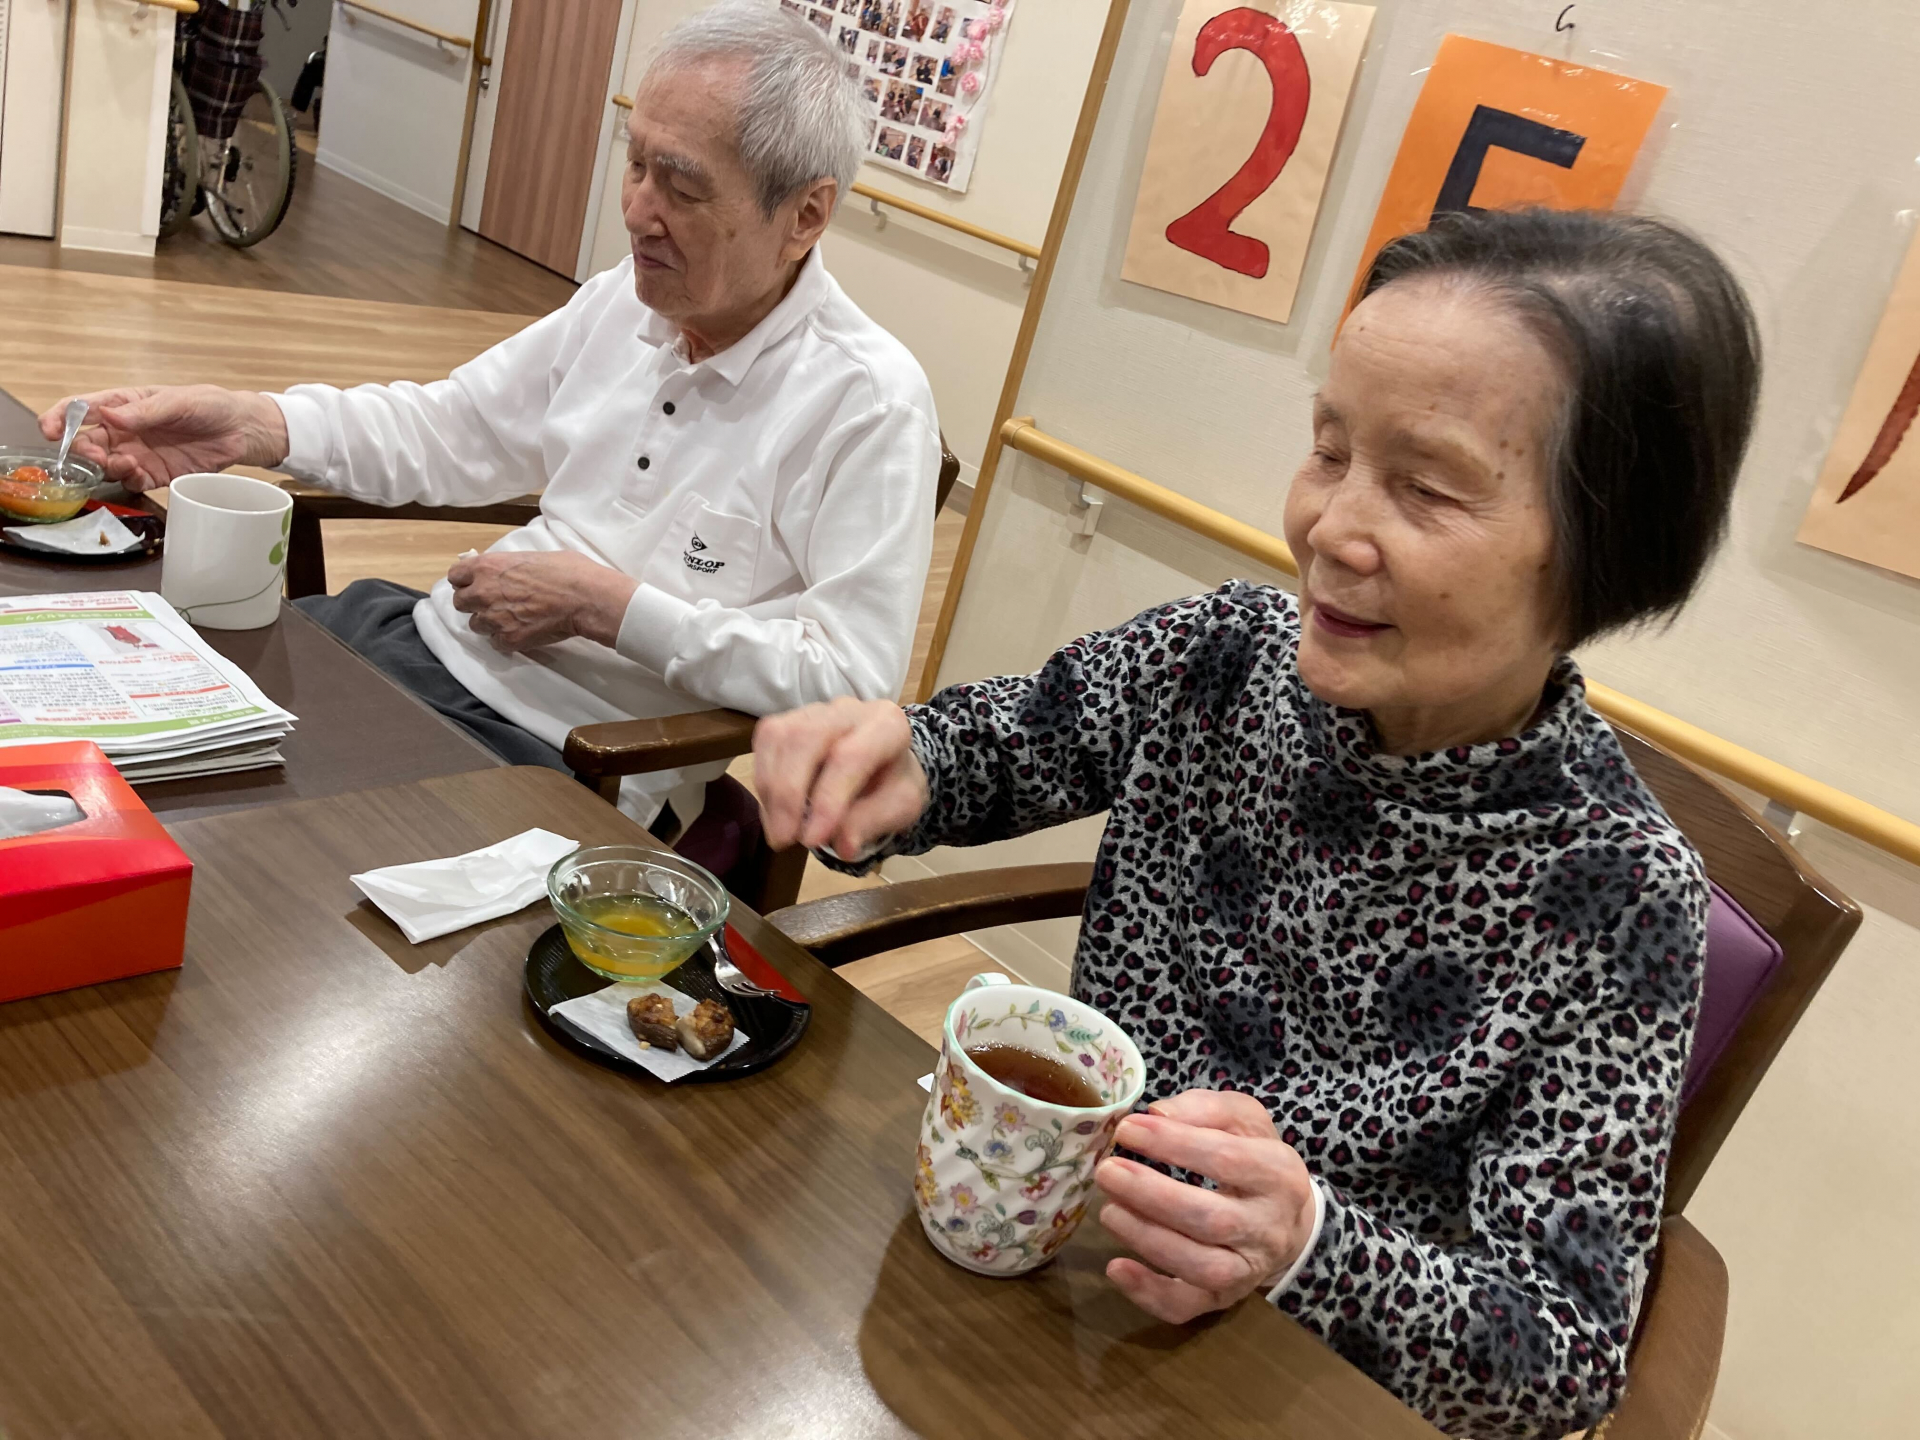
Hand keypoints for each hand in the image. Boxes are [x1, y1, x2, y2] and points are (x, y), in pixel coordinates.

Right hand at [37, 385, 289, 491]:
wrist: (242, 430)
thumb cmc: (211, 406)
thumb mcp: (180, 401)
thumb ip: (146, 411)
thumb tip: (110, 414)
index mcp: (125, 405)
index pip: (83, 408)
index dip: (61, 417)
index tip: (49, 429)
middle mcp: (126, 430)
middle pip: (89, 442)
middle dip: (83, 450)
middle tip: (94, 454)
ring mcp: (139, 453)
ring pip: (106, 465)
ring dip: (105, 467)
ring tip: (123, 462)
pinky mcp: (156, 474)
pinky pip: (132, 482)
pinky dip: (128, 480)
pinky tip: (137, 473)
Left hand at [447, 550, 636, 652]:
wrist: (585, 598)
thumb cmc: (567, 571)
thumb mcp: (532, 556)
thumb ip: (508, 565)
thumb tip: (507, 571)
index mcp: (486, 567)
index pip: (455, 576)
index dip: (466, 581)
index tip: (476, 584)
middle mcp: (483, 592)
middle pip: (460, 602)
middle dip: (474, 603)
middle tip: (494, 603)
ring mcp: (493, 618)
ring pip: (476, 625)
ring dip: (490, 622)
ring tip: (511, 619)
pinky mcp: (508, 639)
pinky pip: (495, 642)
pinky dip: (506, 638)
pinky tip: (522, 630)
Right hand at [752, 697, 927, 858]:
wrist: (884, 767)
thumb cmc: (891, 785)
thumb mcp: (899, 808)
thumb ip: (873, 822)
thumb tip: (841, 844)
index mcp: (887, 724)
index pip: (851, 756)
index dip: (828, 800)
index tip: (812, 840)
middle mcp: (848, 709)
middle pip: (805, 738)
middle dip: (788, 794)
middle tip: (785, 839)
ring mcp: (814, 711)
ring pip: (778, 736)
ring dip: (771, 790)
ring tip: (779, 832)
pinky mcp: (788, 719)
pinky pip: (765, 742)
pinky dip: (763, 781)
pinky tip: (774, 811)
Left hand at [1096, 1090, 1315, 1324]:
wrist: (1288, 1221)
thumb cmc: (1254, 1159)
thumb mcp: (1243, 1120)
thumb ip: (1205, 1109)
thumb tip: (1157, 1114)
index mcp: (1278, 1174)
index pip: (1226, 1159)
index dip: (1174, 1144)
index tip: (1127, 1130)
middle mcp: (1269, 1228)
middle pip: (1211, 1219)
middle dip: (1151, 1196)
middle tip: (1107, 1172)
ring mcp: (1247, 1269)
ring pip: (1199, 1266)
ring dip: (1147, 1239)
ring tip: (1108, 1210)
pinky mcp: (1223, 1299)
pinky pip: (1187, 1307)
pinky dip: (1149, 1293)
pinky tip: (1116, 1267)